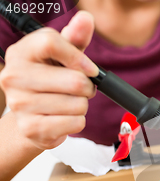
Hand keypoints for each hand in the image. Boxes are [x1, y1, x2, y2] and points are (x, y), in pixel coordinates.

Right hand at [0, 11, 97, 149]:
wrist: (31, 118)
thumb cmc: (50, 81)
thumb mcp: (62, 57)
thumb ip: (75, 38)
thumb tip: (86, 18)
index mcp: (20, 53)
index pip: (52, 43)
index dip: (79, 57)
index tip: (90, 68)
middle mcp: (14, 77)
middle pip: (74, 81)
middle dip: (87, 87)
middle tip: (80, 89)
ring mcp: (20, 104)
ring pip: (78, 104)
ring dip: (81, 106)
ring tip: (67, 103)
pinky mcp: (32, 128)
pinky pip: (75, 123)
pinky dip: (77, 122)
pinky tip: (63, 118)